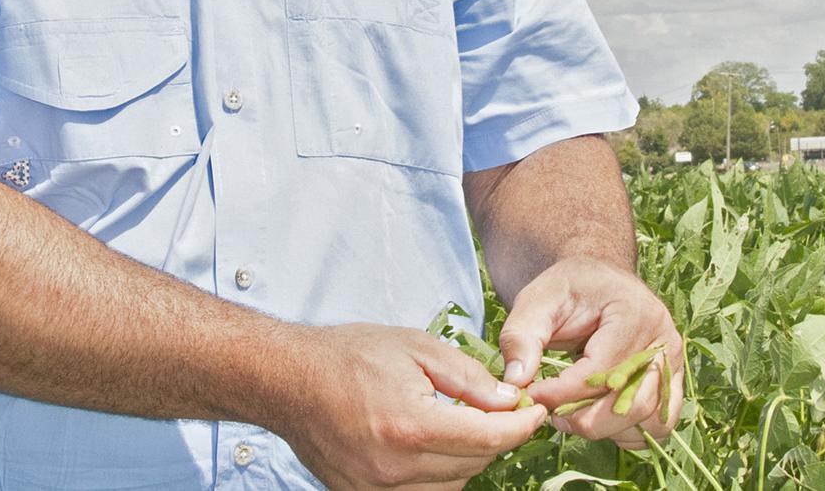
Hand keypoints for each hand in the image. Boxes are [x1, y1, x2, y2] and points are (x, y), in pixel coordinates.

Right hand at [275, 322, 547, 489]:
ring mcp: (376, 490)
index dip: (520, 426)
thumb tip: (509, 400)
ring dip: (468, 459)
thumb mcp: (416, 348)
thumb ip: (468, 378)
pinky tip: (434, 445)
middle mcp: (394, 469)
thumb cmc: (351, 355)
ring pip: (451, 487)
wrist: (289, 381)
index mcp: (410, 426)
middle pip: (473, 465)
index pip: (487, 439)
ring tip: (462, 424)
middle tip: (502, 410)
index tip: (535, 412)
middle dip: (496, 438)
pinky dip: (439, 475)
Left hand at [496, 256, 682, 448]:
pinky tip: (596, 414)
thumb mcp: (537, 300)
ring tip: (572, 412)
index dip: (562, 392)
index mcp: (635, 311)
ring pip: (647, 420)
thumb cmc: (568, 289)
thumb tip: (516, 381)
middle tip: (550, 412)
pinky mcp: (673, 383)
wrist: (599, 282)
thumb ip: (521, 336)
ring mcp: (673, 363)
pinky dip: (626, 431)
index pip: (601, 370)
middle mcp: (665, 338)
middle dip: (583, 417)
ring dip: (606, 428)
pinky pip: (658, 425)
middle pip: (630, 402)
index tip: (531, 396)